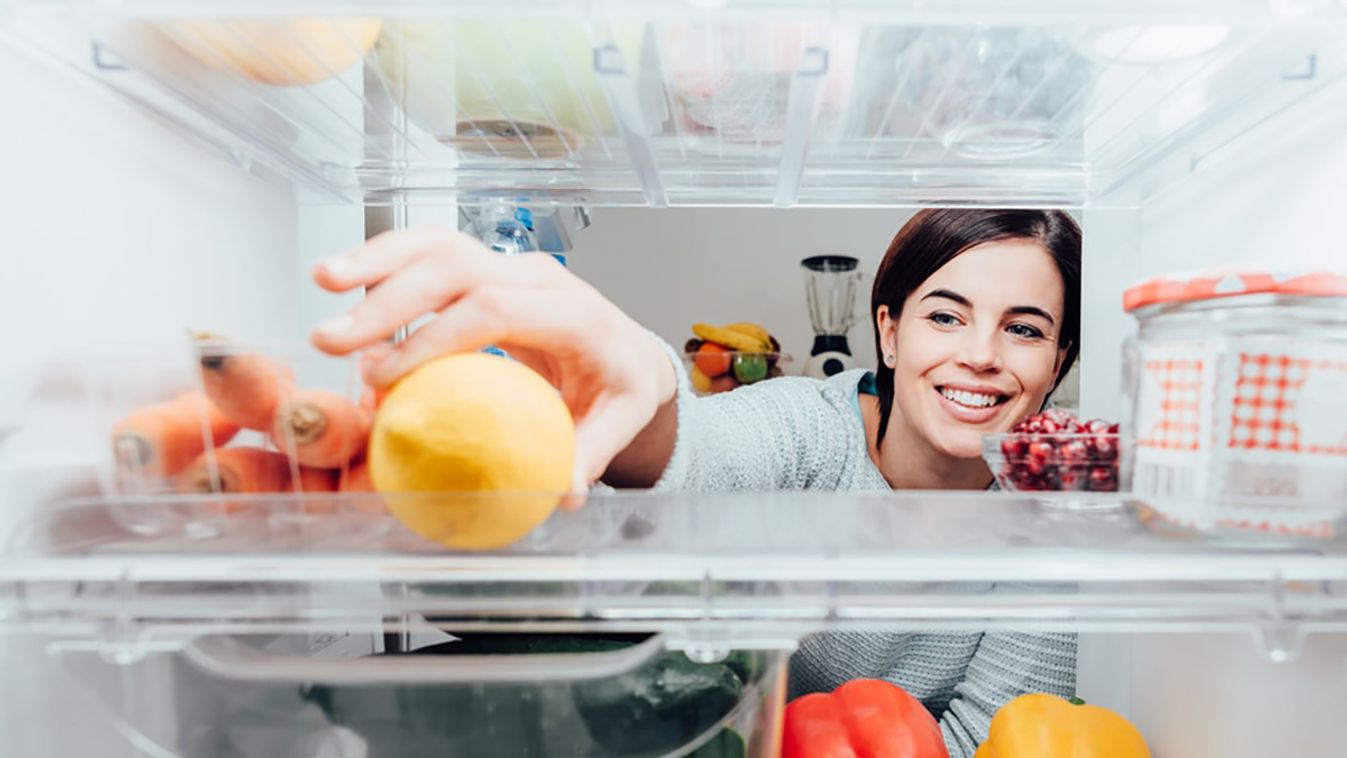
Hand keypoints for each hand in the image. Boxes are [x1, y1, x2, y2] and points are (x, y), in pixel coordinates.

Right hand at [310, 226, 676, 496]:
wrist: (626, 349)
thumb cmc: (618, 385)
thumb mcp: (619, 421)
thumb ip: (590, 453)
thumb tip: (563, 493)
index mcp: (574, 313)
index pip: (496, 310)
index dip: (435, 338)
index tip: (386, 376)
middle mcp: (539, 277)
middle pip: (457, 268)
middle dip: (389, 299)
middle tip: (334, 340)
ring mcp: (510, 265)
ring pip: (438, 244)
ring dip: (377, 260)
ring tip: (323, 281)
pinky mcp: (486, 267)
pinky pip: (431, 251)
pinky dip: (385, 259)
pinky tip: (341, 276)